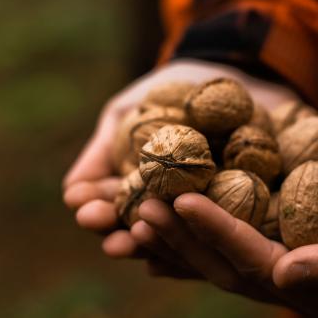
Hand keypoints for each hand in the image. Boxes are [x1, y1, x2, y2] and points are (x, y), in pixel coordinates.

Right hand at [63, 58, 297, 267]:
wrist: (232, 72)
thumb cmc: (174, 89)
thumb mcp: (130, 111)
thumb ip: (104, 149)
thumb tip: (69, 192)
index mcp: (141, 184)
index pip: (114, 204)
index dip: (96, 208)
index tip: (81, 208)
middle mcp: (172, 201)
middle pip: (145, 227)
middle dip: (124, 237)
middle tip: (110, 243)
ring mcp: (209, 205)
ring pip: (181, 233)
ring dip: (158, 244)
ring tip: (138, 245)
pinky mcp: (247, 205)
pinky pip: (226, 224)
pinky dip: (205, 232)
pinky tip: (190, 241)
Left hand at [129, 130, 317, 317]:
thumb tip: (285, 271)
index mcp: (305, 281)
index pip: (252, 259)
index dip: (218, 232)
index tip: (185, 202)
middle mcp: (277, 275)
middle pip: (220, 261)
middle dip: (181, 238)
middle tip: (145, 210)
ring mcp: (262, 256)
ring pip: (209, 253)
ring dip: (171, 236)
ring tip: (138, 213)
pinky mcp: (252, 238)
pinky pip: (212, 240)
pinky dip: (182, 235)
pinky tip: (151, 231)